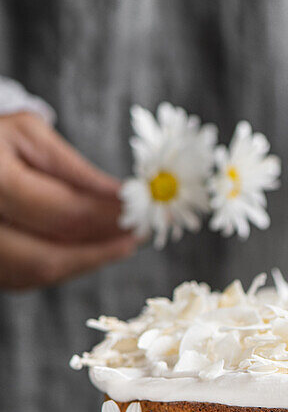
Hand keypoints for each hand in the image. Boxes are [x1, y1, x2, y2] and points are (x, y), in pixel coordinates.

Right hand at [0, 111, 136, 289]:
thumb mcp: (31, 136)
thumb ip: (74, 171)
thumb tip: (120, 199)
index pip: (60, 212)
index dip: (105, 218)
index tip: (137, 215)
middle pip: (47, 258)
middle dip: (99, 251)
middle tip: (135, 237)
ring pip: (38, 273)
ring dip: (85, 262)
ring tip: (120, 243)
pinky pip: (26, 276)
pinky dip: (64, 265)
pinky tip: (89, 249)